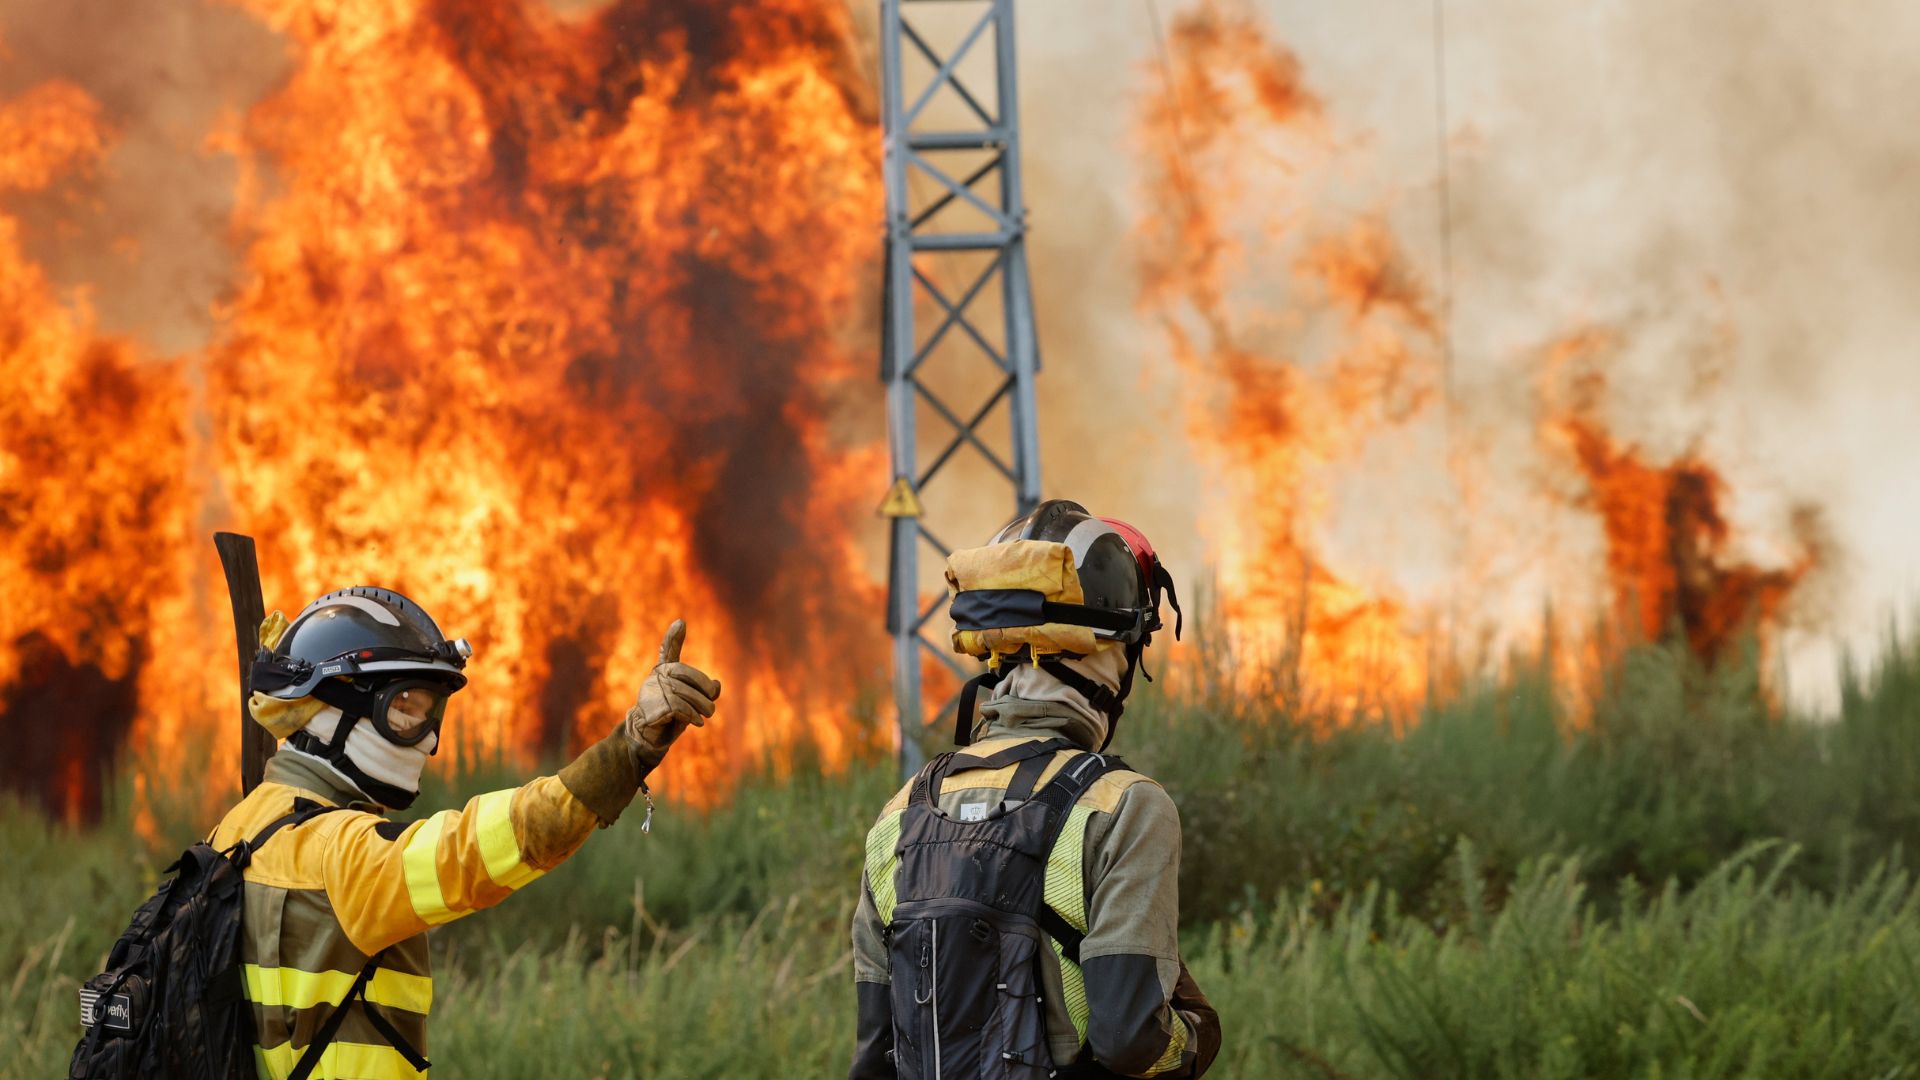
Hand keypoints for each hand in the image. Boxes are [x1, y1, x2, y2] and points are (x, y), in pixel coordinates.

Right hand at [623, 620, 720, 765]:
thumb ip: (706, 691)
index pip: (668, 650)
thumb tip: (717, 685)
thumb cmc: (673, 716)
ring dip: (700, 707)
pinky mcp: (652, 707)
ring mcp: (652, 691)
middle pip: (686, 674)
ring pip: (684, 693)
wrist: (651, 737)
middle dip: (704, 690)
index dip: (673, 637)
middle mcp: (656, 677)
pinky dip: (691, 715)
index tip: (680, 623)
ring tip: (705, 717)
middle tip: (711, 707)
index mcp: (665, 671)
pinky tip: (696, 722)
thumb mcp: (693, 702)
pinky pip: (678, 707)